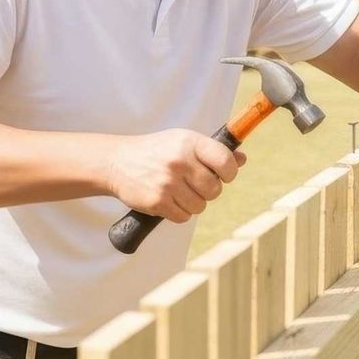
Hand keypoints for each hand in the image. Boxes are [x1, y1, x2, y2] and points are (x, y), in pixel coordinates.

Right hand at [104, 129, 244, 222]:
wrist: (117, 162)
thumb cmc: (156, 151)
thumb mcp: (183, 142)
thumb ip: (213, 151)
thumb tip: (242, 159)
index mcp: (189, 142)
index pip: (225, 161)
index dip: (229, 172)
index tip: (222, 174)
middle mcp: (179, 161)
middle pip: (214, 190)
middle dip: (208, 191)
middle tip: (193, 184)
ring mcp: (168, 182)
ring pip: (200, 206)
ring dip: (192, 203)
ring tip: (178, 191)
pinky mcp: (157, 201)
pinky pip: (184, 217)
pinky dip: (179, 213)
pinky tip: (168, 200)